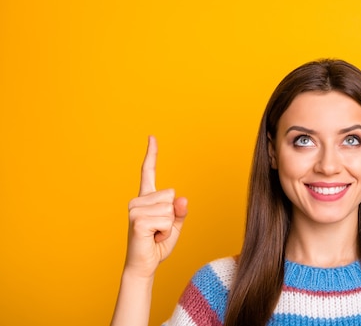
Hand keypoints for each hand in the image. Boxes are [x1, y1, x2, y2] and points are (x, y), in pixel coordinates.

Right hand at [124, 136, 187, 278]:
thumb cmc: (157, 245)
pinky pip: (166, 220)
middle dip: (171, 215)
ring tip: (155, 234)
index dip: (151, 154)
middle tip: (158, 229)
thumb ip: (179, 211)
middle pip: (171, 195)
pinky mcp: (137, 220)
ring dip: (168, 225)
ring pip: (170, 209)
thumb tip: (182, 199)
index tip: (152, 136)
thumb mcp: (175, 225)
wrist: (143, 266)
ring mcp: (135, 209)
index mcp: (146, 199)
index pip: (148, 172)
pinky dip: (165, 232)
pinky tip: (152, 237)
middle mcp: (138, 200)